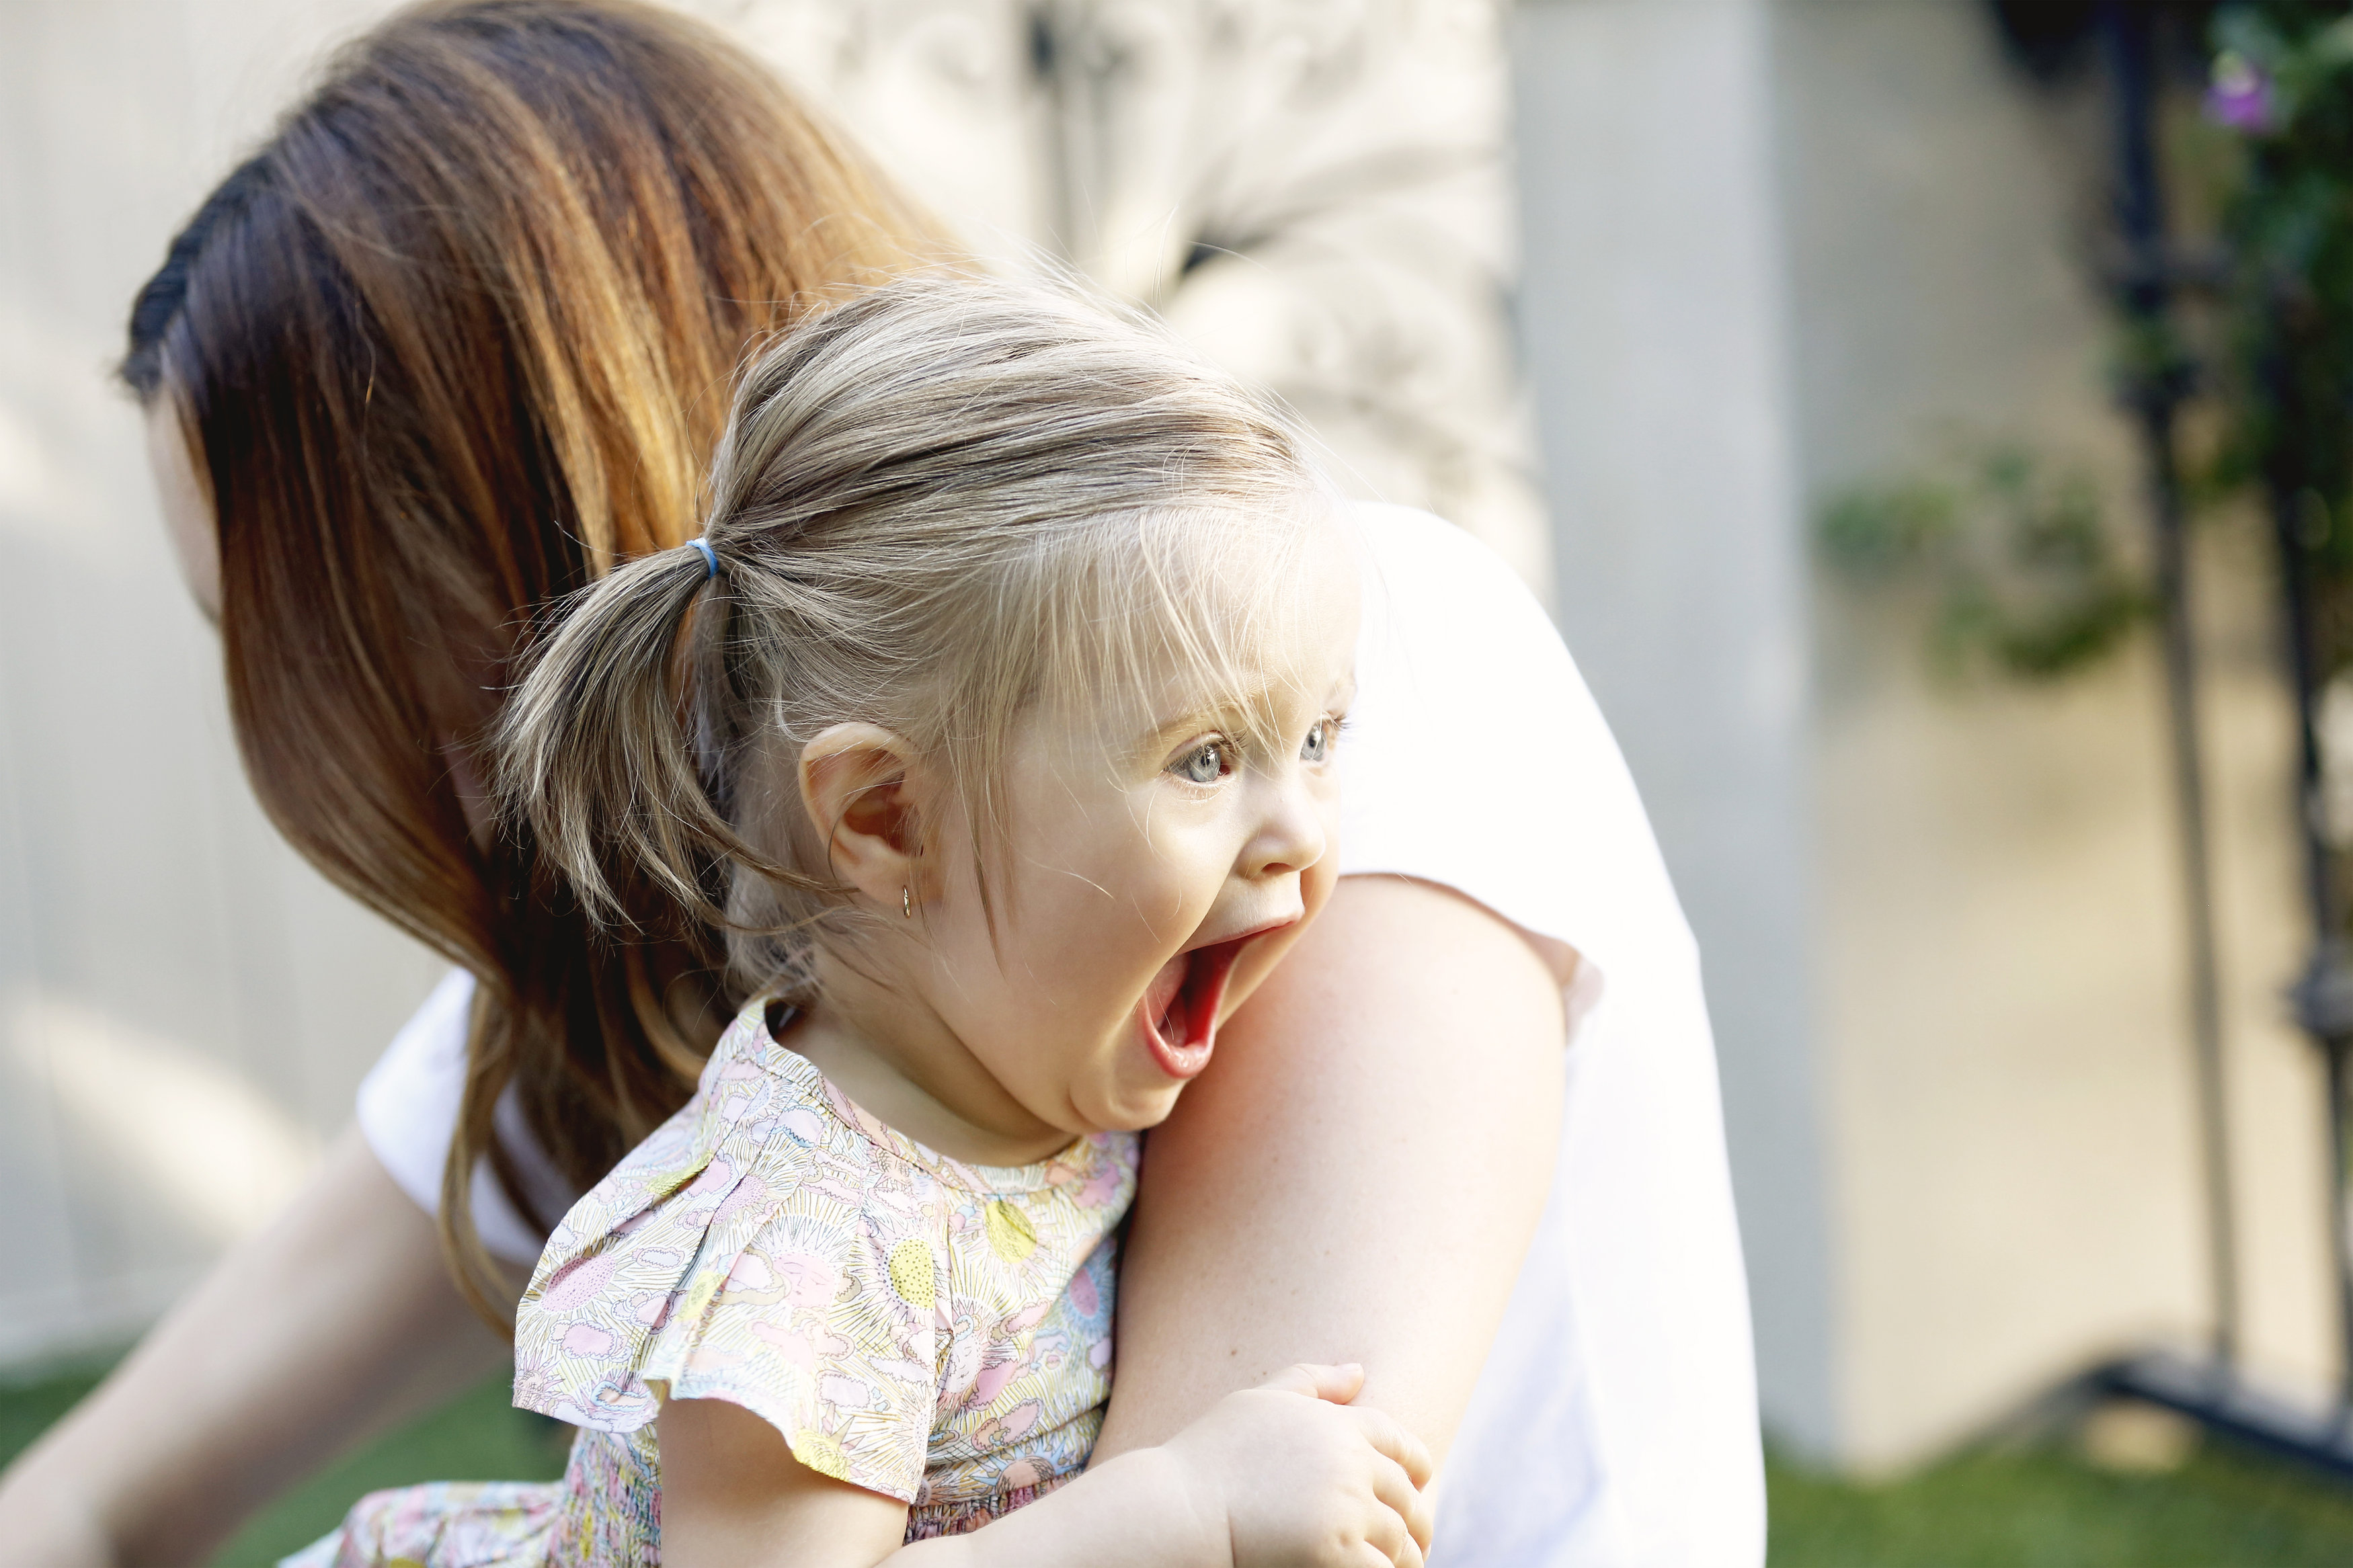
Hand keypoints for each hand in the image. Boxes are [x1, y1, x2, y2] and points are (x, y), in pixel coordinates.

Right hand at [1162, 1363, 1434, 1567]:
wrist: (1181, 1509)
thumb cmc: (1212, 1456)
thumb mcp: (1260, 1402)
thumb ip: (1312, 1381)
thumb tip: (1359, 1371)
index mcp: (1339, 1425)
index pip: (1400, 1442)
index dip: (1416, 1464)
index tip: (1421, 1482)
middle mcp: (1351, 1464)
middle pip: (1405, 1495)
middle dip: (1414, 1518)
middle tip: (1417, 1538)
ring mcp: (1346, 1510)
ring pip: (1397, 1537)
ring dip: (1404, 1554)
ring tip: (1402, 1565)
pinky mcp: (1336, 1553)